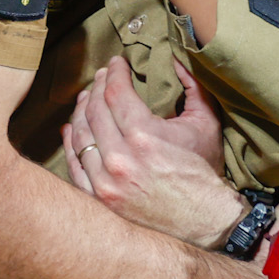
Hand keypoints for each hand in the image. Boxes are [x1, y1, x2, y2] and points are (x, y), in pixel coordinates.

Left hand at [63, 57, 241, 246]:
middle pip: (95, 110)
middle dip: (97, 87)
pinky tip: (72, 129)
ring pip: (81, 135)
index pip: (116, 92)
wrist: (206, 222)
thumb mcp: (205, 123)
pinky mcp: (100, 200)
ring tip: (87, 98)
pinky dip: (71, 144)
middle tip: (102, 77)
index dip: (114, 72)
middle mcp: (120, 159)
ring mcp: (106, 182)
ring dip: (81, 111)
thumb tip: (178, 57)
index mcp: (145, 136)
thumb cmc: (205, 172)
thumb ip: (193, 85)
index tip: (116, 64)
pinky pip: (75, 166)